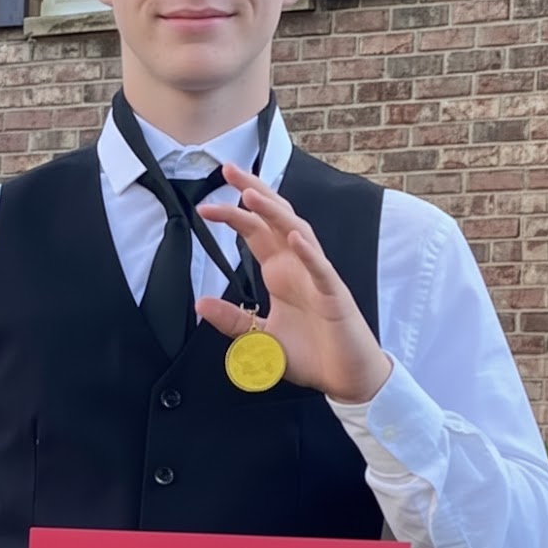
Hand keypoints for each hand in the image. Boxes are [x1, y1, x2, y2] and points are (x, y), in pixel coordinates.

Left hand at [196, 163, 391, 404]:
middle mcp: (298, 266)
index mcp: (281, 271)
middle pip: (275, 218)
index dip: (232, 214)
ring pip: (297, 233)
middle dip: (253, 191)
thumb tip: (200, 305)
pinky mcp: (334, 297)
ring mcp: (317, 277)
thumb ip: (232, 321)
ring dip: (275, 212)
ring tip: (251, 195)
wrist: (346, 379)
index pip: (254, 231)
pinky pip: (321, 270)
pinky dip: (309, 252)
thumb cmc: (311, 354)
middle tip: (228, 169)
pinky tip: (293, 237)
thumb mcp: (260, 339)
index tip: (204, 205)